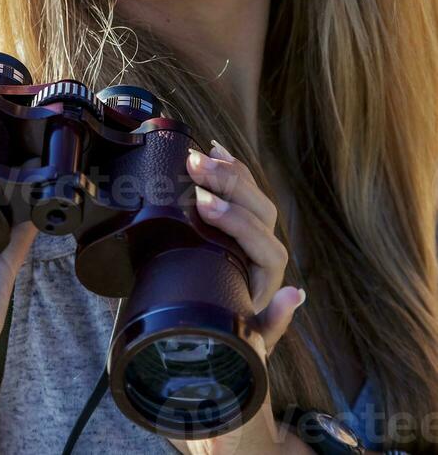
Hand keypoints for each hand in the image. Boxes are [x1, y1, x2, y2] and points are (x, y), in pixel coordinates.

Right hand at [165, 139, 305, 454]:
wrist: (221, 336)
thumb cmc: (230, 339)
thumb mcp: (247, 342)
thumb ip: (271, 325)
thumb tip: (296, 294)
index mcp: (267, 273)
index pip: (260, 239)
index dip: (233, 220)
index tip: (201, 204)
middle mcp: (266, 248)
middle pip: (258, 208)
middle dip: (227, 184)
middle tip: (194, 167)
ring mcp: (253, 231)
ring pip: (251, 193)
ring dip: (226, 171)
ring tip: (197, 155)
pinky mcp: (238, 221)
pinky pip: (240, 187)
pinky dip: (229, 166)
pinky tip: (214, 148)